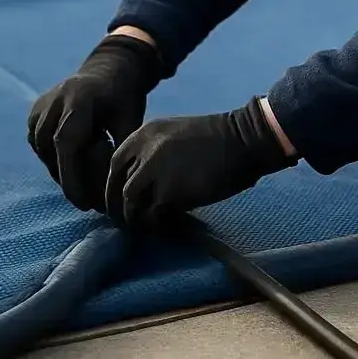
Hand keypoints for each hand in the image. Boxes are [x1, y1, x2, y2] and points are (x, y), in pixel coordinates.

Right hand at [27, 32, 161, 209]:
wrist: (109, 67)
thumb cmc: (124, 96)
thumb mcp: (129, 119)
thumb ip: (121, 148)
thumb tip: (117, 187)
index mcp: (79, 97)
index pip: (67, 143)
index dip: (73, 177)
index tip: (84, 203)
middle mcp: (53, 100)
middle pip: (51, 150)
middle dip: (68, 179)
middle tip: (87, 202)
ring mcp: (40, 106)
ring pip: (42, 150)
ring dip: (60, 171)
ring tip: (83, 184)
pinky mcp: (34, 112)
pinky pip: (38, 144)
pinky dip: (53, 159)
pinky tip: (72, 166)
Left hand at [105, 97, 295, 227]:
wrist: (244, 141)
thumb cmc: (218, 140)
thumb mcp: (177, 135)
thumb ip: (155, 153)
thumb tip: (144, 184)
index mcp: (146, 133)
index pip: (115, 163)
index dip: (113, 184)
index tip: (118, 200)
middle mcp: (144, 149)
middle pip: (118, 184)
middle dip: (118, 206)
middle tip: (126, 221)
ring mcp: (154, 170)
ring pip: (131, 201)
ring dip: (137, 217)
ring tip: (148, 225)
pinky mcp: (168, 192)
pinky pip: (154, 214)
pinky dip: (157, 223)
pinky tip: (167, 225)